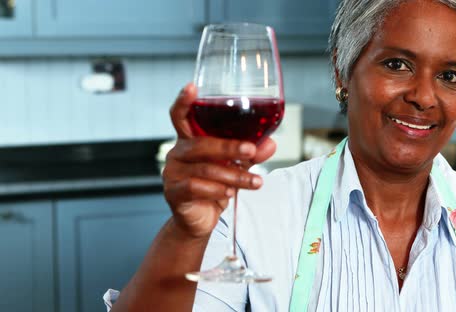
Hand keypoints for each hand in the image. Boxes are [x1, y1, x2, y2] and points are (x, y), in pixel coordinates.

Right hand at [163, 83, 275, 238]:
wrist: (200, 220)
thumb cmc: (214, 187)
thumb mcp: (235, 167)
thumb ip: (250, 155)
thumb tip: (271, 144)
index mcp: (189, 140)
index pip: (180, 116)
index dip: (184, 101)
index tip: (192, 87)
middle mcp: (178, 152)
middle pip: (201, 144)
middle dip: (230, 147)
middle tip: (252, 151)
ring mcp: (172, 172)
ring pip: (205, 168)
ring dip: (235, 175)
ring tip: (255, 182)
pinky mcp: (173, 192)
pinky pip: (196, 187)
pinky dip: (217, 190)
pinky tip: (231, 193)